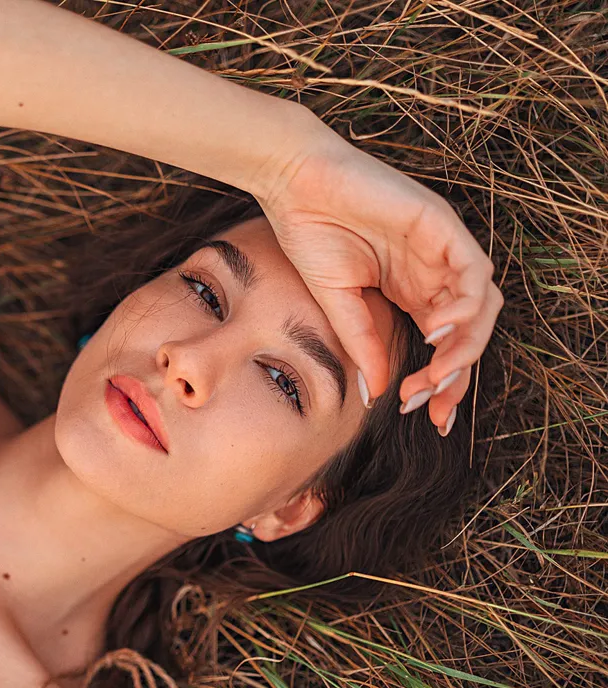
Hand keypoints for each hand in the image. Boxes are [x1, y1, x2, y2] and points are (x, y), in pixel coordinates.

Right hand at [254, 130, 502, 432]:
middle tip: (429, 402)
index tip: (428, 417)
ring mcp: (442, 247)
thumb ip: (362, 343)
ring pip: (481, 305)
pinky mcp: (441, 225)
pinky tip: (439, 330)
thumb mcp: (337, 302)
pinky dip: (465, 304)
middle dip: (456, 374)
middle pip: (471, 331)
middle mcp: (434, 270)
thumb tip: (376, 393)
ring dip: (465, 345)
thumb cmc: (309, 232)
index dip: (443, 383)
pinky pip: (473, 270)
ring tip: (435, 374)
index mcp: (412, 289)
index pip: (445, 344)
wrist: (293, 184)